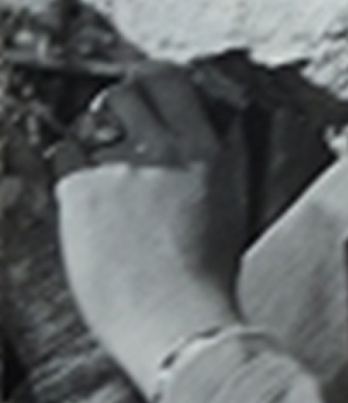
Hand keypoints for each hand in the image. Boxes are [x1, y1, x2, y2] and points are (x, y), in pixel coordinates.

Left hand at [55, 64, 248, 399]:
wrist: (178, 322)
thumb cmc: (205, 281)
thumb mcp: (228, 206)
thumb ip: (209, 163)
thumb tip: (199, 137)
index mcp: (206, 150)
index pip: (169, 80)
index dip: (150, 82)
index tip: (144, 90)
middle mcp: (163, 148)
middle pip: (124, 92)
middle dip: (117, 109)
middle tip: (116, 134)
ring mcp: (119, 166)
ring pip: (90, 120)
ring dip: (93, 137)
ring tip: (102, 172)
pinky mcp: (82, 190)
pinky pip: (65, 154)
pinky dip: (70, 167)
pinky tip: (84, 197)